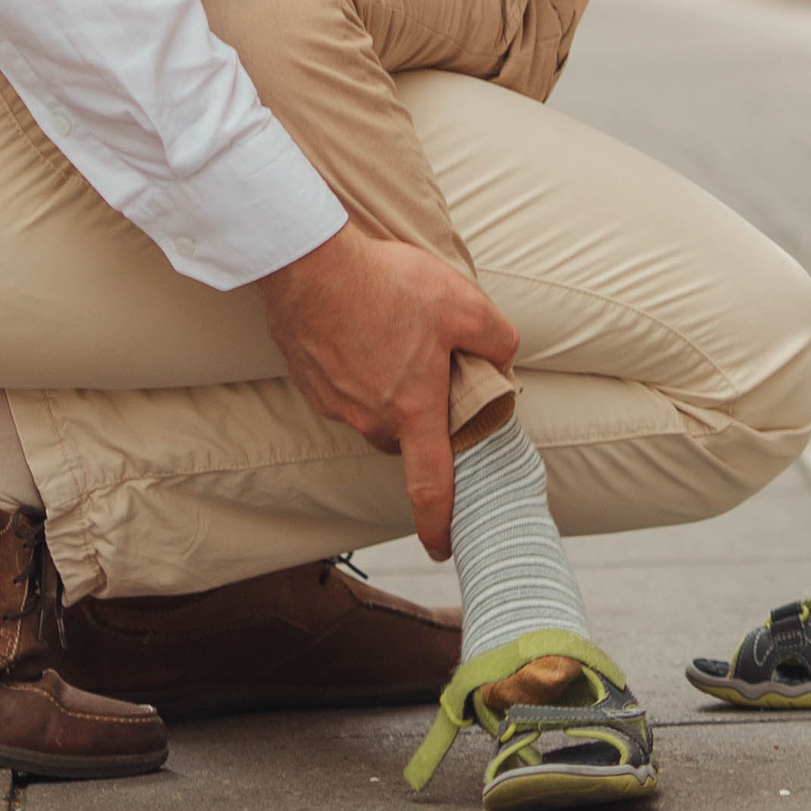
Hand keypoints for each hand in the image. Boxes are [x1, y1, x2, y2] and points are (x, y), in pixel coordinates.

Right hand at [259, 220, 518, 557]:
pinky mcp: (308, 380)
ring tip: (391, 330)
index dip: (440, 522)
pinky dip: (354, 366)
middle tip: (429, 366)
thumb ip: (495, 338)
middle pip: (403, 435)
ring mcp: (333, 403)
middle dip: (419, 414)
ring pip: (371, 407)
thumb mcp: (462, 303)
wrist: (309, 265)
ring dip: (385, 385)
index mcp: (413, 411)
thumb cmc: (387, 286)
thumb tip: (502, 360)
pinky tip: (358, 323)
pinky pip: (341, 385)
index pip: (431, 485)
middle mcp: (371, 418)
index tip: (444, 545)